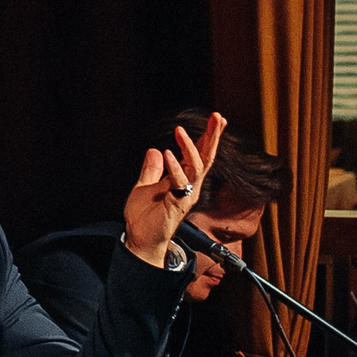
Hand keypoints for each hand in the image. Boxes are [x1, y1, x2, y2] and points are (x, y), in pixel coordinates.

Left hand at [122, 112, 225, 268]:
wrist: (139, 239)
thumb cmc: (144, 218)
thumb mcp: (144, 187)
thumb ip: (151, 170)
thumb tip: (153, 151)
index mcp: (184, 180)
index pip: (200, 155)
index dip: (208, 137)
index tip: (216, 119)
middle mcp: (190, 186)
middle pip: (206, 157)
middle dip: (213, 136)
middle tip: (217, 116)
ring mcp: (186, 195)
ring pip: (196, 167)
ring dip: (190, 147)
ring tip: (180, 131)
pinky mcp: (177, 204)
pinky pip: (180, 183)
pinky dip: (174, 167)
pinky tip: (167, 153)